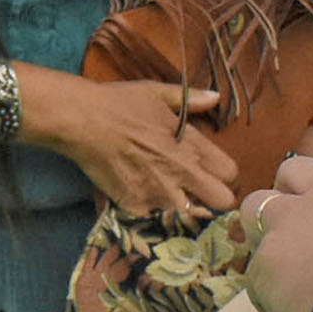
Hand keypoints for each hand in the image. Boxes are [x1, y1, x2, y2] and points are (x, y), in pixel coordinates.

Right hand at [22, 72, 239, 215]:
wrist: (81, 122)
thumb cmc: (118, 103)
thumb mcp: (156, 93)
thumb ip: (190, 99)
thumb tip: (216, 97)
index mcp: (192, 145)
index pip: (231, 173)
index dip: (223, 173)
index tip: (210, 172)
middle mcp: (182, 173)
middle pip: (223, 201)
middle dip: (214, 197)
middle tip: (198, 191)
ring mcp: (160, 193)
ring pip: (192, 215)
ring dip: (183, 208)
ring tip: (166, 194)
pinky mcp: (137, 207)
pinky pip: (155, 218)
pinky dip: (149, 210)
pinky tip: (139, 195)